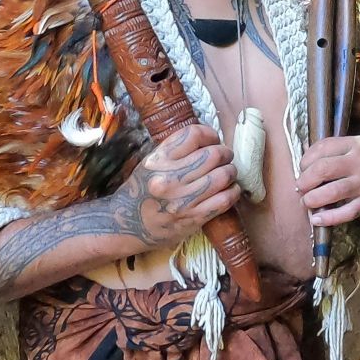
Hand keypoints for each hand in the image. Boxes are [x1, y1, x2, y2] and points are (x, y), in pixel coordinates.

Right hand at [109, 124, 240, 250]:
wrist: (126, 225)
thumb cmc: (141, 191)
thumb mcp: (150, 163)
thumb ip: (176, 151)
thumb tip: (208, 139)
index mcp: (158, 160)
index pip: (193, 135)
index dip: (210, 134)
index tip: (213, 140)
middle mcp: (170, 178)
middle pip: (213, 154)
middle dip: (224, 153)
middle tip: (224, 157)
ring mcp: (183, 200)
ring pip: (223, 175)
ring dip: (231, 171)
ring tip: (227, 173)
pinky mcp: (193, 218)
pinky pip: (225, 199)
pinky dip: (233, 191)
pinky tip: (230, 189)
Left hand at [296, 135, 359, 226]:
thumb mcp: (350, 150)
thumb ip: (328, 153)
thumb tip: (302, 169)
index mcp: (354, 144)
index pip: (322, 148)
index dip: (305, 161)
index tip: (302, 169)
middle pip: (323, 169)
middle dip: (305, 181)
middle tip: (300, 188)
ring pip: (332, 192)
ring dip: (312, 199)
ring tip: (307, 202)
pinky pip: (345, 213)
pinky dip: (327, 218)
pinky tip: (316, 220)